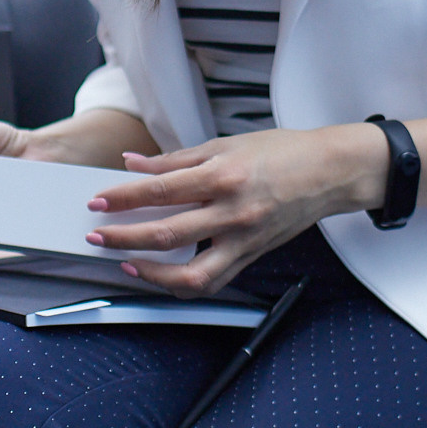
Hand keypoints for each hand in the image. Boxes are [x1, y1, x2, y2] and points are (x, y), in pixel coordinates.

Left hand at [81, 125, 387, 298]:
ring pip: (189, 273)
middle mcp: (232, 212)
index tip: (98, 201)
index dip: (124, 198)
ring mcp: (243, 239)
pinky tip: (161, 274)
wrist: (329, 173)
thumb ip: (176, 159)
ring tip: (126, 263)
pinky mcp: (251, 256)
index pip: (161, 190)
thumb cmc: (281, 153)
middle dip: (123, 236)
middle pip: (166, 233)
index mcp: (224, 176)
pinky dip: (182, 283)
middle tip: (97, 235)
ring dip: (150, 273)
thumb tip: (134, 164)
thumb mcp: (225, 144)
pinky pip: (212, 281)